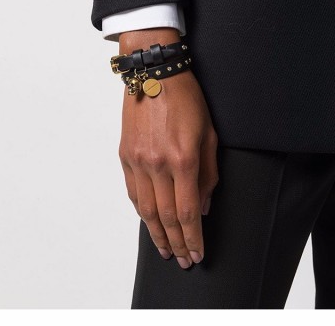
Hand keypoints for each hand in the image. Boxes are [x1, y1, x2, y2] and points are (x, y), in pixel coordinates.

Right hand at [118, 28, 218, 268]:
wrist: (154, 74)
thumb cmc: (187, 100)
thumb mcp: (209, 135)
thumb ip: (208, 174)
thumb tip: (202, 206)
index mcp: (183, 158)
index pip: (188, 212)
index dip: (193, 237)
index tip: (197, 254)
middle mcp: (157, 164)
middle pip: (165, 217)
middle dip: (176, 242)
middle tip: (182, 259)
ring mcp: (137, 161)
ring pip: (144, 209)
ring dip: (156, 233)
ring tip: (165, 249)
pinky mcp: (125, 155)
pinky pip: (132, 191)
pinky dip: (141, 211)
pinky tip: (148, 221)